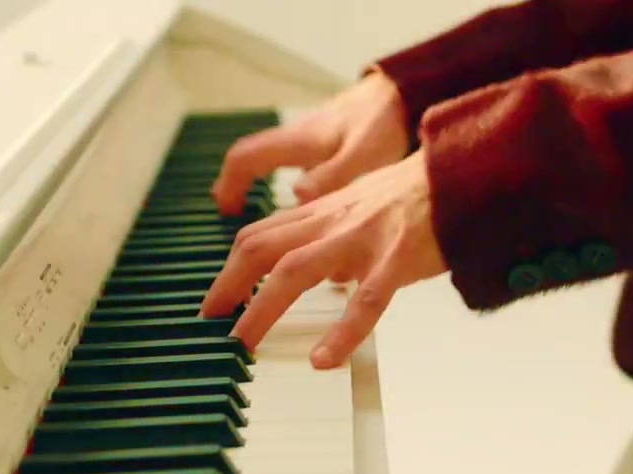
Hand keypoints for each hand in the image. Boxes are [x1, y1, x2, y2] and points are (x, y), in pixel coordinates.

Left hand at [201, 151, 445, 367]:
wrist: (464, 176)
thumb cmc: (417, 197)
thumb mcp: (363, 210)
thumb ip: (337, 238)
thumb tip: (325, 277)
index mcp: (324, 212)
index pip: (260, 235)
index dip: (229, 269)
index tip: (214, 303)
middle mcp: (333, 222)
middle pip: (261, 249)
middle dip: (229, 287)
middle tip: (213, 325)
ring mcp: (362, 239)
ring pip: (295, 270)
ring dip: (262, 309)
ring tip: (246, 345)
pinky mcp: (396, 259)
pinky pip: (364, 301)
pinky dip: (341, 333)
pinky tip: (324, 360)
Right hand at [211, 73, 408, 213]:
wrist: (406, 91)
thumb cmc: (384, 123)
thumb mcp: (361, 155)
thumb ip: (331, 177)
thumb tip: (297, 197)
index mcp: (299, 140)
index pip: (245, 156)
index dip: (229, 184)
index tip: (227, 210)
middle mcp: (299, 137)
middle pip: (252, 157)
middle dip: (237, 185)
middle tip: (234, 215)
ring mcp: (313, 138)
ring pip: (274, 160)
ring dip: (261, 184)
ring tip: (265, 222)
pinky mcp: (330, 141)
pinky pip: (297, 162)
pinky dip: (289, 183)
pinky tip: (305, 206)